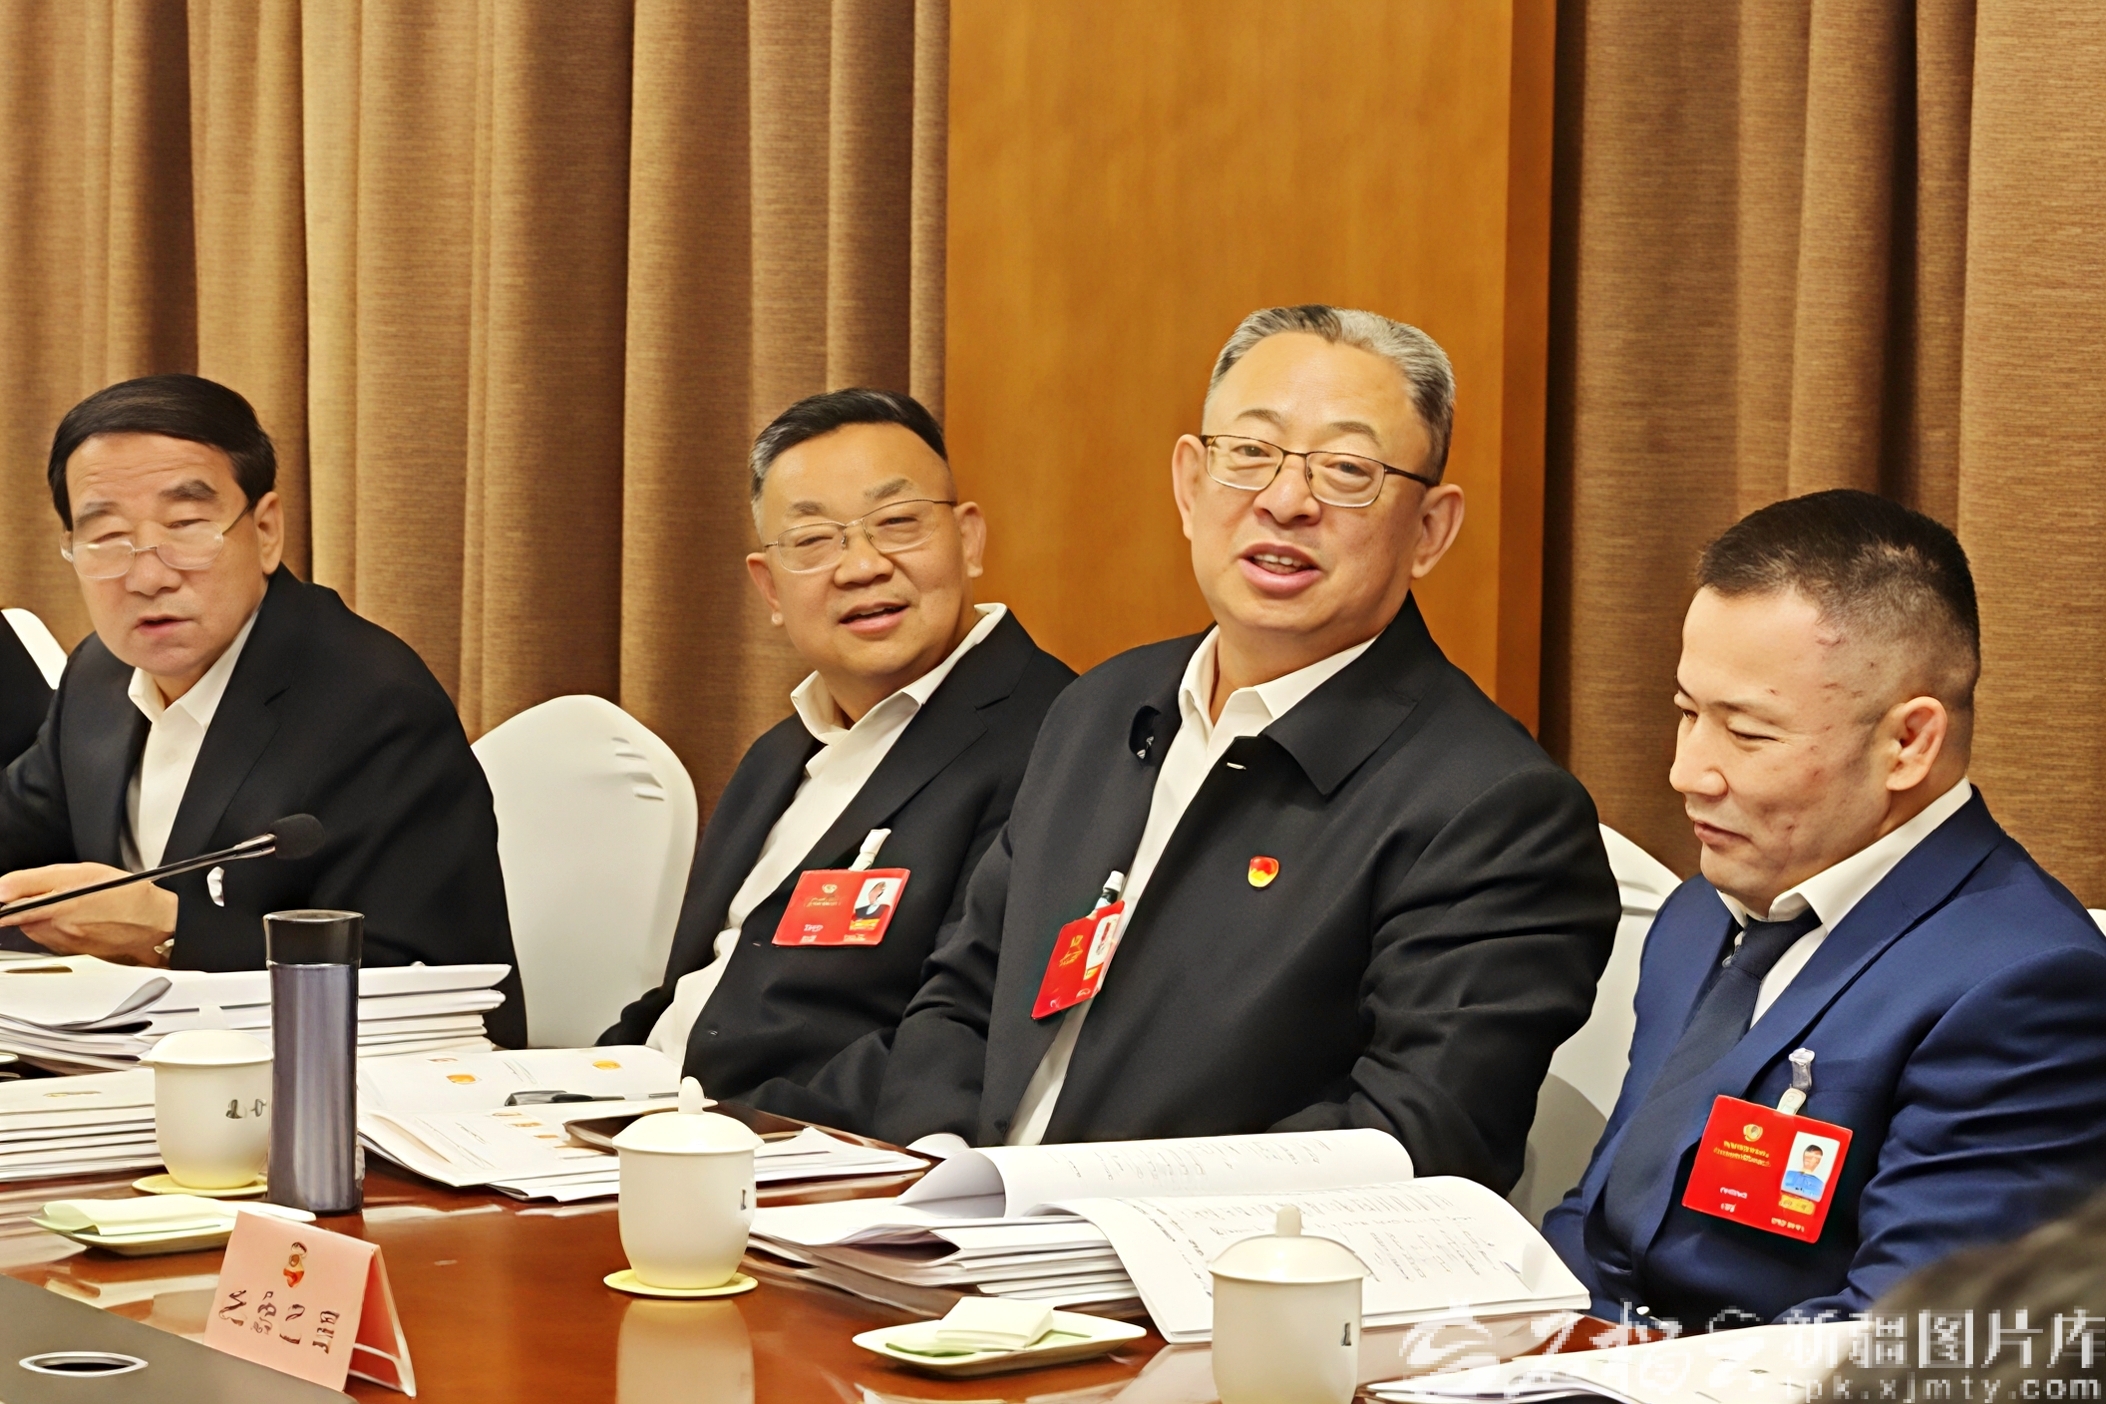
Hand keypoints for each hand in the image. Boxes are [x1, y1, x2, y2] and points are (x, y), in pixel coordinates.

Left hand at [0, 863, 177, 966]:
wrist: (155, 923)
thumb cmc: (124, 896)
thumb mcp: (77, 873)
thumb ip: (28, 881)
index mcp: (46, 912)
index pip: (4, 912)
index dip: (7, 901)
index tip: (11, 897)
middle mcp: (49, 934)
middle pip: (19, 916)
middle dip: (31, 902)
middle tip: (58, 891)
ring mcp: (60, 947)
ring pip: (36, 927)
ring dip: (46, 914)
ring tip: (73, 903)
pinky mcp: (72, 954)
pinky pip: (54, 938)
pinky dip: (61, 927)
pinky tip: (82, 917)